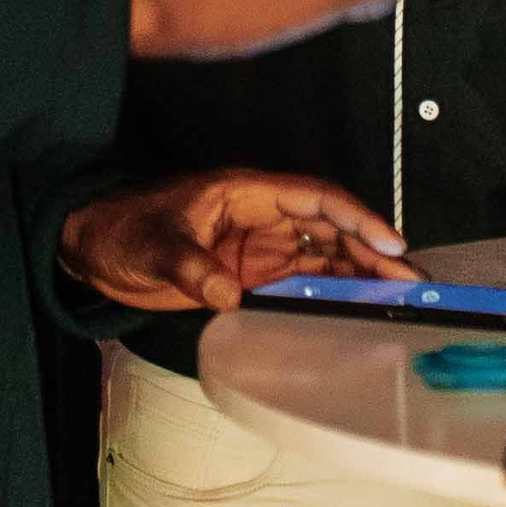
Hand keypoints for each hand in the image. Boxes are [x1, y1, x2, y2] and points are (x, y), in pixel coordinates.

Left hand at [59, 169, 414, 311]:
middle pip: (331, 229)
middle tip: (413, 283)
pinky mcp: (252, 275)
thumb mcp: (154, 247)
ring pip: (324, 256)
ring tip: (401, 300)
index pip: (315, 198)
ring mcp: (260, 247)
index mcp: (246, 193)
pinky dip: (331, 295)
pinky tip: (356, 313)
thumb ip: (191, 269)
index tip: (389, 243)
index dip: (357, 218)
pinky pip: (301, 283)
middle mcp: (262, 217)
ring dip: (360, 275)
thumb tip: (228, 295)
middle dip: (373, 252)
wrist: (92, 249)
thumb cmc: (123, 230)